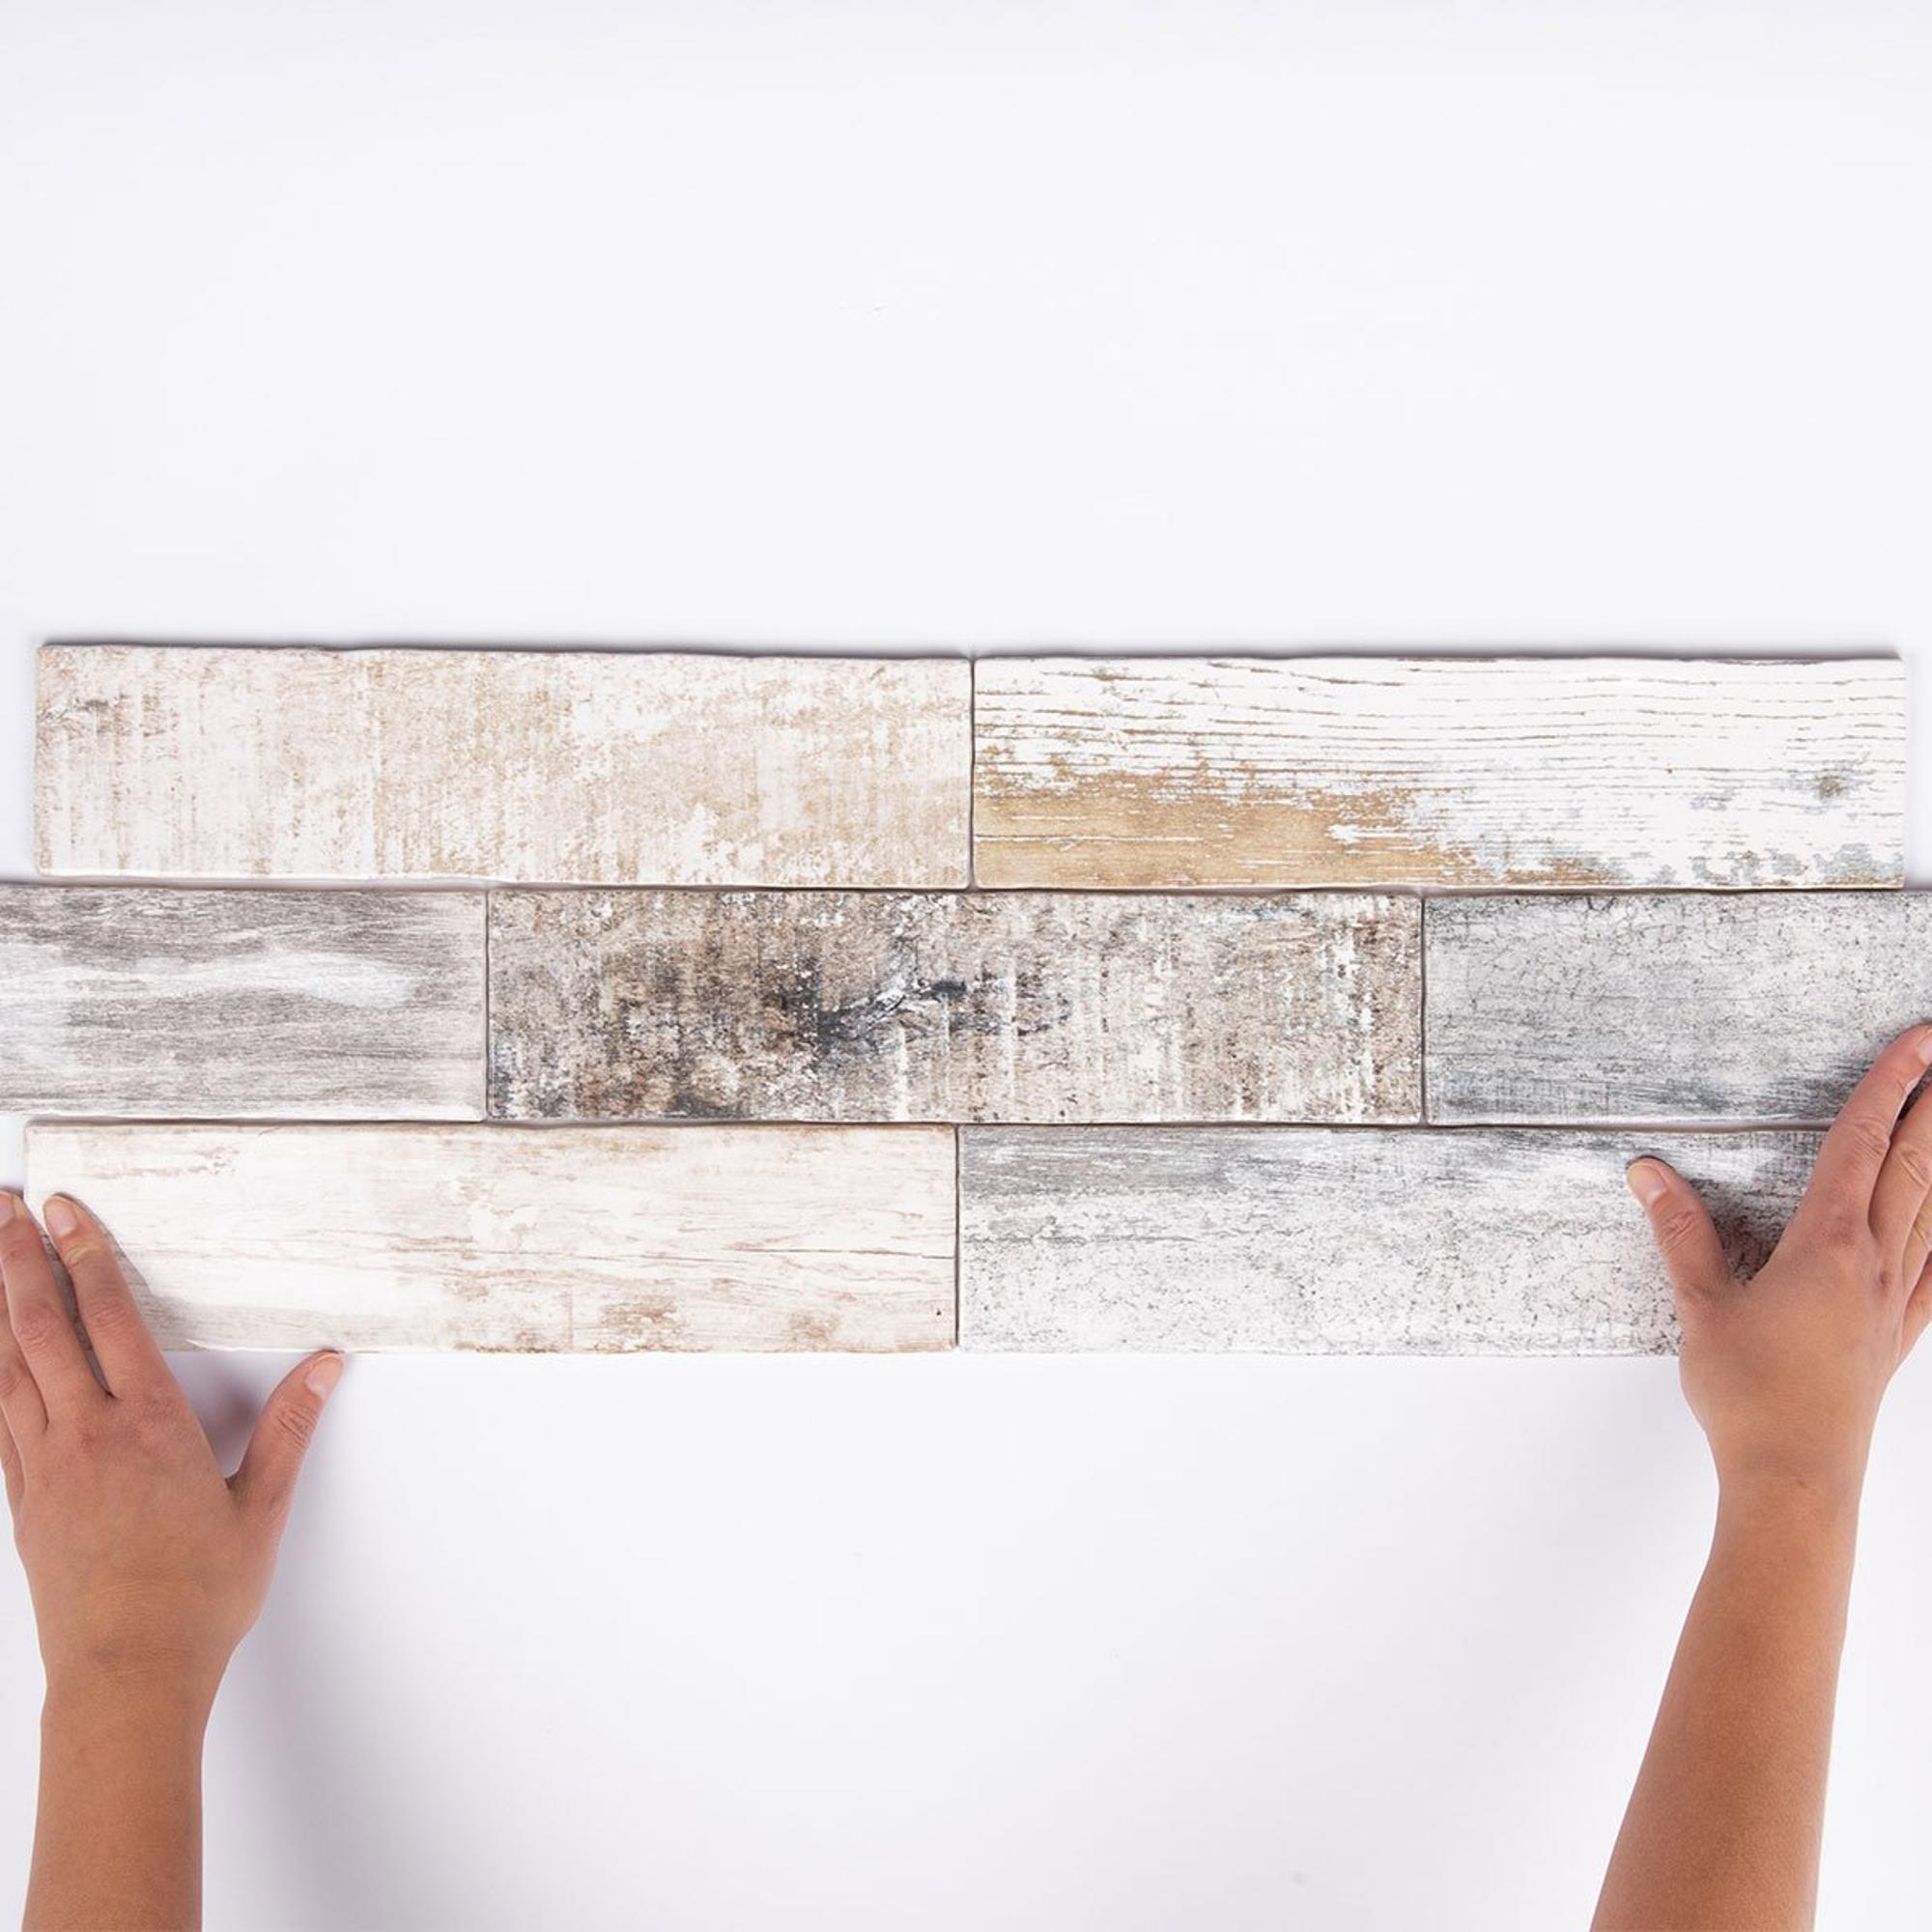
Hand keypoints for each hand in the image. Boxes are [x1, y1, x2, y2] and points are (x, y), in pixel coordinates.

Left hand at [0, 1190, 340, 1716]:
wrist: (127, 1676)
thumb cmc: (195, 1600)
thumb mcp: (259, 1508)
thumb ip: (288, 1428)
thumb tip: (323, 1370)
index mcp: (149, 1427)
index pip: (111, 1320)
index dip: (87, 1257)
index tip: (67, 1211)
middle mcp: (87, 1438)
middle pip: (41, 1330)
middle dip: (19, 1262)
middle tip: (6, 1210)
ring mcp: (44, 1469)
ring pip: (5, 1369)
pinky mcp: (23, 1503)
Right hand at [1628, 1022, 1931, 1504]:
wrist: (1796, 1477)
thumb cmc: (1749, 1397)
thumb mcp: (1701, 1307)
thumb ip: (1680, 1233)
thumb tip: (1651, 1173)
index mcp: (1826, 1245)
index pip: (1860, 1144)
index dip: (1888, 1086)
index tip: (1915, 1042)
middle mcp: (1874, 1264)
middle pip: (1914, 1166)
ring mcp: (1894, 1300)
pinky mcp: (1897, 1335)